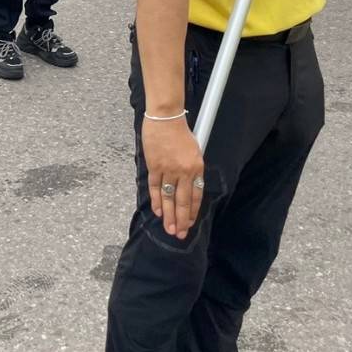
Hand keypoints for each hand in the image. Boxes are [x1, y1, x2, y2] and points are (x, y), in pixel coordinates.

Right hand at [142, 118, 204, 239]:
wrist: (166, 117)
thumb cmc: (180, 132)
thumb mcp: (194, 150)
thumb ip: (192, 169)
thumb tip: (188, 186)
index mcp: (197, 168)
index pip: (196, 196)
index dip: (192, 212)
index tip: (189, 224)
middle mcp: (184, 171)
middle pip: (182, 201)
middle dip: (181, 220)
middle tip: (178, 234)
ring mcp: (168, 169)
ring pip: (168, 198)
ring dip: (168, 215)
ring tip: (168, 229)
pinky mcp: (155, 166)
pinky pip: (155, 187)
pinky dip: (156, 200)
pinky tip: (158, 211)